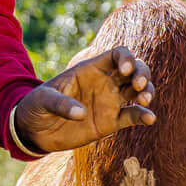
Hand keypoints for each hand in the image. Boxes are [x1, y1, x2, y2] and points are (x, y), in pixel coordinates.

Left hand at [13, 45, 155, 152]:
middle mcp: (105, 83)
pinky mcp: (111, 122)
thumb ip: (60, 104)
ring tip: (143, 101)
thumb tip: (81, 113)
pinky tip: (150, 119)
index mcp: (90, 70)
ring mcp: (110, 102)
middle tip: (139, 86)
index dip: (126, 58)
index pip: (116, 55)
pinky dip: (144, 116)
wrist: (35, 131)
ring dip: (147, 92)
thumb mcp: (42, 101)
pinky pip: (133, 116)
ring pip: (138, 91)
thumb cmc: (36, 107)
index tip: (125, 71)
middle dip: (142, 73)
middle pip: (134, 70)